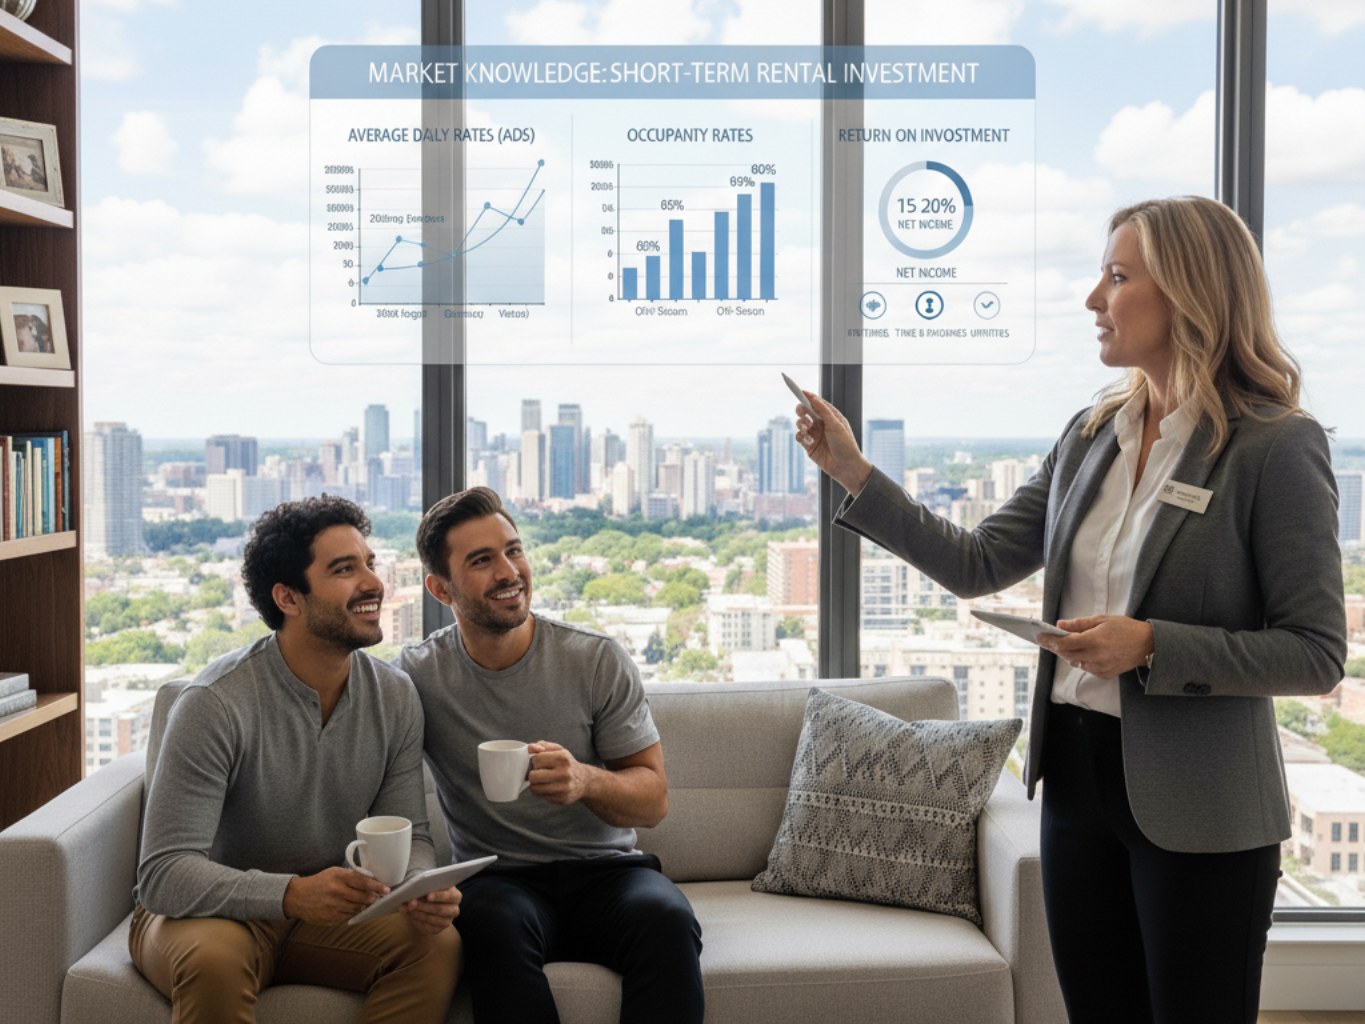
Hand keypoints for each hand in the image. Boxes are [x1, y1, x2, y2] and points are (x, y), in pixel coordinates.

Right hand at [283, 867, 388, 924]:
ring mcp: (332, 906)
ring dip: (363, 906)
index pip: (363, 882)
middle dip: (372, 898)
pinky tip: (352, 909)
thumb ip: (351, 876)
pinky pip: (348, 917)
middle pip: (362, 897)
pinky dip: (352, 913)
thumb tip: (372, 881)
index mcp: (338, 876)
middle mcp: (336, 891)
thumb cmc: (320, 882)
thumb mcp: (334, 873)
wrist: (297, 896)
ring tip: (364, 903)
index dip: (377, 886)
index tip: (386, 889)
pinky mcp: (329, 918)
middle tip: (375, 897)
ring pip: (357, 909)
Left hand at [399, 885, 461, 934]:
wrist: (429, 904)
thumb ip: (426, 886)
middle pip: (440, 909)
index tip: (428, 896)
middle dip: (424, 906)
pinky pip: (427, 927)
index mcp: (455, 896)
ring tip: (407, 908)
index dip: (440, 896)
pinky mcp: (438, 929)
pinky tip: (410, 914)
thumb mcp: (432, 885)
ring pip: (432, 919)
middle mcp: (454, 910)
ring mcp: (447, 921)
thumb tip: (414, 888)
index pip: (450, 896)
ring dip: (418, 914)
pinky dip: (417, 921)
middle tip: (411, 902)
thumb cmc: (431, 890)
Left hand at [527, 741, 592, 805]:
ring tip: (543, 780)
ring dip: (535, 784)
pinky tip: (548, 787)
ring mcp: (564, 788)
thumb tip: (530, 748)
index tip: (539, 763)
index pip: (536, 760)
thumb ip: (543, 746)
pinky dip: (541, 791)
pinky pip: (541, 796)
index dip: (534, 761)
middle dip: (533, 774)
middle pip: (533, 776)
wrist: (584, 781)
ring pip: (535, 788)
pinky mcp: (562, 799)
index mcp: (563, 758)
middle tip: (539, 772)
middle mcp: (564, 773)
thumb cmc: (567, 764)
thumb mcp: (558, 750)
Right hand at [793, 392, 874, 496]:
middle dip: (801, 411)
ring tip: (807, 430)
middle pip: (805, 411)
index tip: (800, 391)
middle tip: (801, 413)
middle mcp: (822, 424)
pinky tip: (809, 442)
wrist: (846, 467)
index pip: (817, 403)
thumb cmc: (845, 445)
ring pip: (800, 423)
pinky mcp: (809, 445)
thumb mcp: (836, 425)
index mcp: (831, 416)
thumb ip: (823, 411)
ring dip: (801, 424)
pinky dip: (802, 437)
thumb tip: (813, 398)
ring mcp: (815, 434)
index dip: (808, 396)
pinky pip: (799, 436)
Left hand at [1036, 615, 1154, 679]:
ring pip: (1074, 661)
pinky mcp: (1104, 674)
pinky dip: (1080, 659)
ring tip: (1066, 643)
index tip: (1039, 636)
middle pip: (1066, 653)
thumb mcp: (1102, 620)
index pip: (1065, 643)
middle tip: (1046, 639)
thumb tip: (1060, 625)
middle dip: (1055, 646)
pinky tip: (1084, 651)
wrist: (1147, 645)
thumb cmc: (1125, 629)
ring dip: (1068, 653)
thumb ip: (1079, 624)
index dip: (1050, 640)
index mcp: (1095, 640)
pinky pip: (1085, 667)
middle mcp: (1096, 656)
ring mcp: (1100, 667)